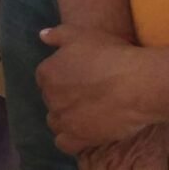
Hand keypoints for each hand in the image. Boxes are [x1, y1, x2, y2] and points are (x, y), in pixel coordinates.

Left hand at [38, 25, 158, 153]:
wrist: (136, 83)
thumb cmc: (111, 55)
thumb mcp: (80, 35)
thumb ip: (57, 35)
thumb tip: (42, 36)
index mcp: (46, 72)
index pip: (46, 79)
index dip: (62, 79)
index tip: (79, 79)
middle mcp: (49, 96)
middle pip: (52, 100)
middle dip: (65, 98)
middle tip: (88, 95)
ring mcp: (63, 118)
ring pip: (55, 121)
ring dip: (66, 118)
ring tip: (85, 114)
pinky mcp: (77, 137)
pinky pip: (64, 143)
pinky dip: (70, 139)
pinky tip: (83, 133)